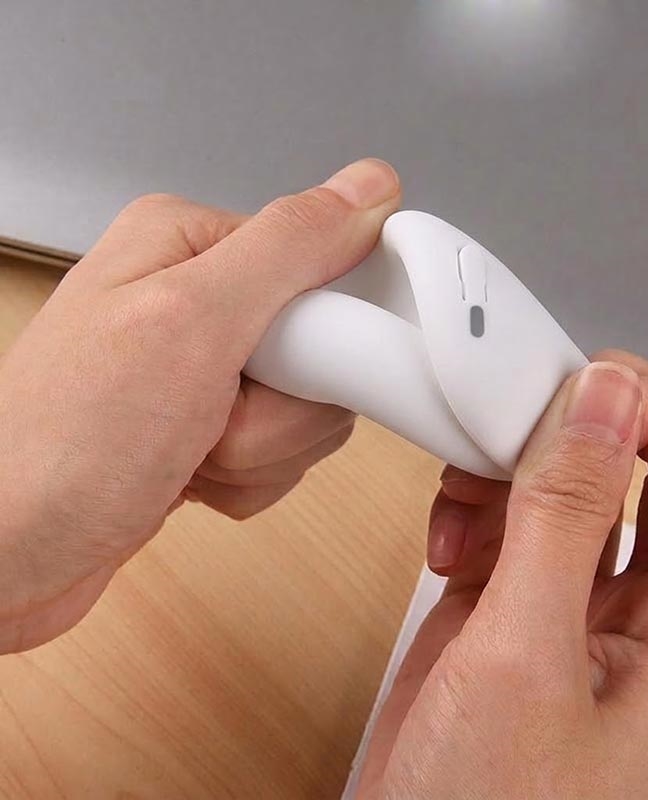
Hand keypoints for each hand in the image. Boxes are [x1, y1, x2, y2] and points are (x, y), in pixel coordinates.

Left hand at [0, 158, 400, 652]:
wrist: (13, 557)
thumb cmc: (65, 443)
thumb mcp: (189, 323)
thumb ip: (289, 248)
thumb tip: (367, 186)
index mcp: (191, 246)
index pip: (324, 268)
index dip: (320, 333)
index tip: (279, 368)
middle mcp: (198, 301)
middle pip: (322, 351)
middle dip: (280, 410)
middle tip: (213, 418)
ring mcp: (207, 369)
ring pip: (308, 411)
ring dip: (261, 451)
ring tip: (191, 451)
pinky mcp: (213, 425)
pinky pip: (283, 451)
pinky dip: (248, 478)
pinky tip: (192, 477)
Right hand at [357, 352, 647, 798]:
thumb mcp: (524, 658)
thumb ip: (565, 521)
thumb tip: (602, 399)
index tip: (581, 398)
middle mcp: (641, 605)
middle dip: (584, 426)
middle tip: (516, 423)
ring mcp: (572, 600)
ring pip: (573, 482)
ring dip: (515, 467)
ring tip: (463, 502)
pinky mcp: (511, 601)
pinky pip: (511, 515)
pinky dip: (475, 505)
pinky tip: (446, 543)